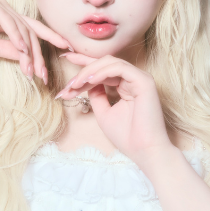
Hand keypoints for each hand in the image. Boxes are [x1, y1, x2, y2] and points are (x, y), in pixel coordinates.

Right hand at [0, 0, 71, 83]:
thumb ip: (5, 49)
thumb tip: (26, 59)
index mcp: (6, 19)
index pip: (32, 31)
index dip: (48, 44)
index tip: (56, 63)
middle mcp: (5, 10)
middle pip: (31, 32)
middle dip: (40, 56)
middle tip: (44, 77)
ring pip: (22, 29)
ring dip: (29, 52)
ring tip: (32, 71)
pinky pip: (7, 21)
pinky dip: (16, 35)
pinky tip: (22, 50)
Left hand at [56, 53, 175, 164]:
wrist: (144, 151)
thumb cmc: (127, 136)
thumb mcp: (104, 113)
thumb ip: (96, 96)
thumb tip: (85, 82)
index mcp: (126, 85)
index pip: (103, 69)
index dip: (83, 63)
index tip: (65, 59)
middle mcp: (133, 79)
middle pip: (104, 63)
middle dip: (82, 70)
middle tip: (67, 84)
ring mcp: (140, 78)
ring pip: (110, 62)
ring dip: (89, 71)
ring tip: (75, 84)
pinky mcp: (144, 81)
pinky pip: (119, 68)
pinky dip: (101, 72)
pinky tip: (89, 80)